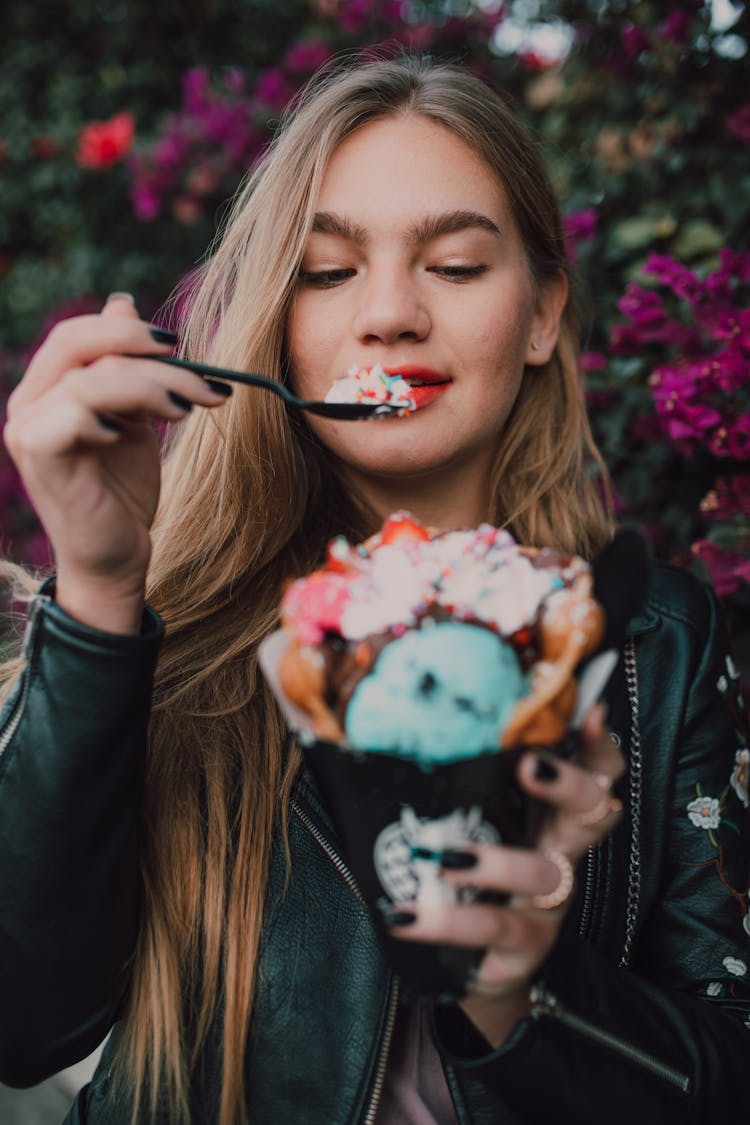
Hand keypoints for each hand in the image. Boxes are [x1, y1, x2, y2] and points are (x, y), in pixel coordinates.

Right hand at [3, 294, 230, 632]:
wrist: (116, 557)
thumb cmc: (122, 492)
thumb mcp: (133, 419)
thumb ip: (126, 369)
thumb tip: (122, 304)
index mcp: (48, 390)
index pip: (78, 334)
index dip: (128, 330)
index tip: (180, 344)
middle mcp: (28, 404)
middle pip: (77, 342)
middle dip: (142, 347)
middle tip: (194, 369)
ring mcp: (28, 430)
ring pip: (89, 378)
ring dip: (152, 387)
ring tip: (188, 410)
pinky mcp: (40, 457)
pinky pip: (73, 414)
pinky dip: (111, 417)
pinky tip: (131, 437)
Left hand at [385, 704, 623, 1046]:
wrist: (469, 968)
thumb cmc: (466, 881)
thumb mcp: (469, 828)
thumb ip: (454, 786)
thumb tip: (385, 728)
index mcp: (549, 814)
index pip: (593, 771)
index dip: (598, 744)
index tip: (590, 712)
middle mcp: (560, 853)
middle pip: (592, 812)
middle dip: (568, 784)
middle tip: (530, 766)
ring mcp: (548, 905)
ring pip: (541, 875)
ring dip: (494, 862)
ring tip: (442, 858)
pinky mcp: (525, 948)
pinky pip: (494, 930)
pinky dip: (445, 922)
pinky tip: (404, 915)